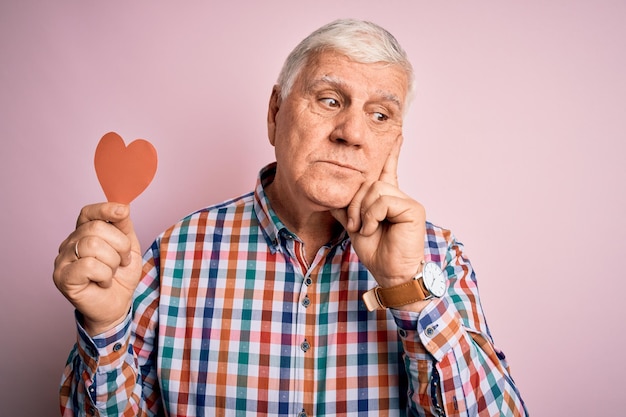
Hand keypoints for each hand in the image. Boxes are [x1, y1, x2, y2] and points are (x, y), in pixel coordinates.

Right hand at [53, 203, 141, 335]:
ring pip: (92, 245)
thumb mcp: (128, 247)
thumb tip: (122, 206)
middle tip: (123, 261)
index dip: (105, 209)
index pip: (88, 212)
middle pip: (96, 228)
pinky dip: (104, 275)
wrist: (117, 305)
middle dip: (119, 245)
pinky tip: (103, 282)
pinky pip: (88, 265)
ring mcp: (63, 260)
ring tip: (112, 272)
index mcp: (83, 233)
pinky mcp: (62, 277)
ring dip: (112, 261)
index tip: (123, 212)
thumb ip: (123, 226)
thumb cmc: (120, 276)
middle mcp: (69, 243)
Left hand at [331, 136, 425, 288]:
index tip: (398, 133)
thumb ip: (347, 208)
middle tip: (357, 225)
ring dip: (363, 212)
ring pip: (374, 189)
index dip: (392, 152)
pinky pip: (383, 200)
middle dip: (355, 204)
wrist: (389, 272)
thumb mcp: (355, 226)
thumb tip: (332, 196)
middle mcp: (398, 196)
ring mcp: (407, 201)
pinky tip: (375, 229)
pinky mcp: (413, 208)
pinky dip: (373, 216)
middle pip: (368, 182)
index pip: (388, 169)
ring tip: (366, 228)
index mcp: (386, 198)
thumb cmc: (376, 252)